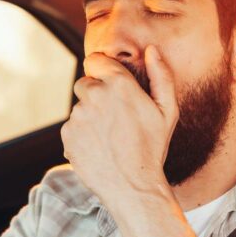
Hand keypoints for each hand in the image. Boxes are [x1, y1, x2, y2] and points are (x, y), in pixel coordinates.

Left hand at [61, 45, 178, 209]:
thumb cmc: (153, 148)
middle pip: (85, 83)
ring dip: (90, 117)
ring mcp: (78, 115)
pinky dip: (82, 135)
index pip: (95, 60)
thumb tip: (151, 50)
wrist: (134, 186)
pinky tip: (99, 148)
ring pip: (79, 108)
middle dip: (96, 95)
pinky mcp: (67, 134)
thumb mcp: (167, 111)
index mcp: (119, 84)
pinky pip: (72, 127)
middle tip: (115, 118)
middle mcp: (95, 95)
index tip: (110, 84)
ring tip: (110, 137)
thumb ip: (161, 75)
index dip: (103, 71)